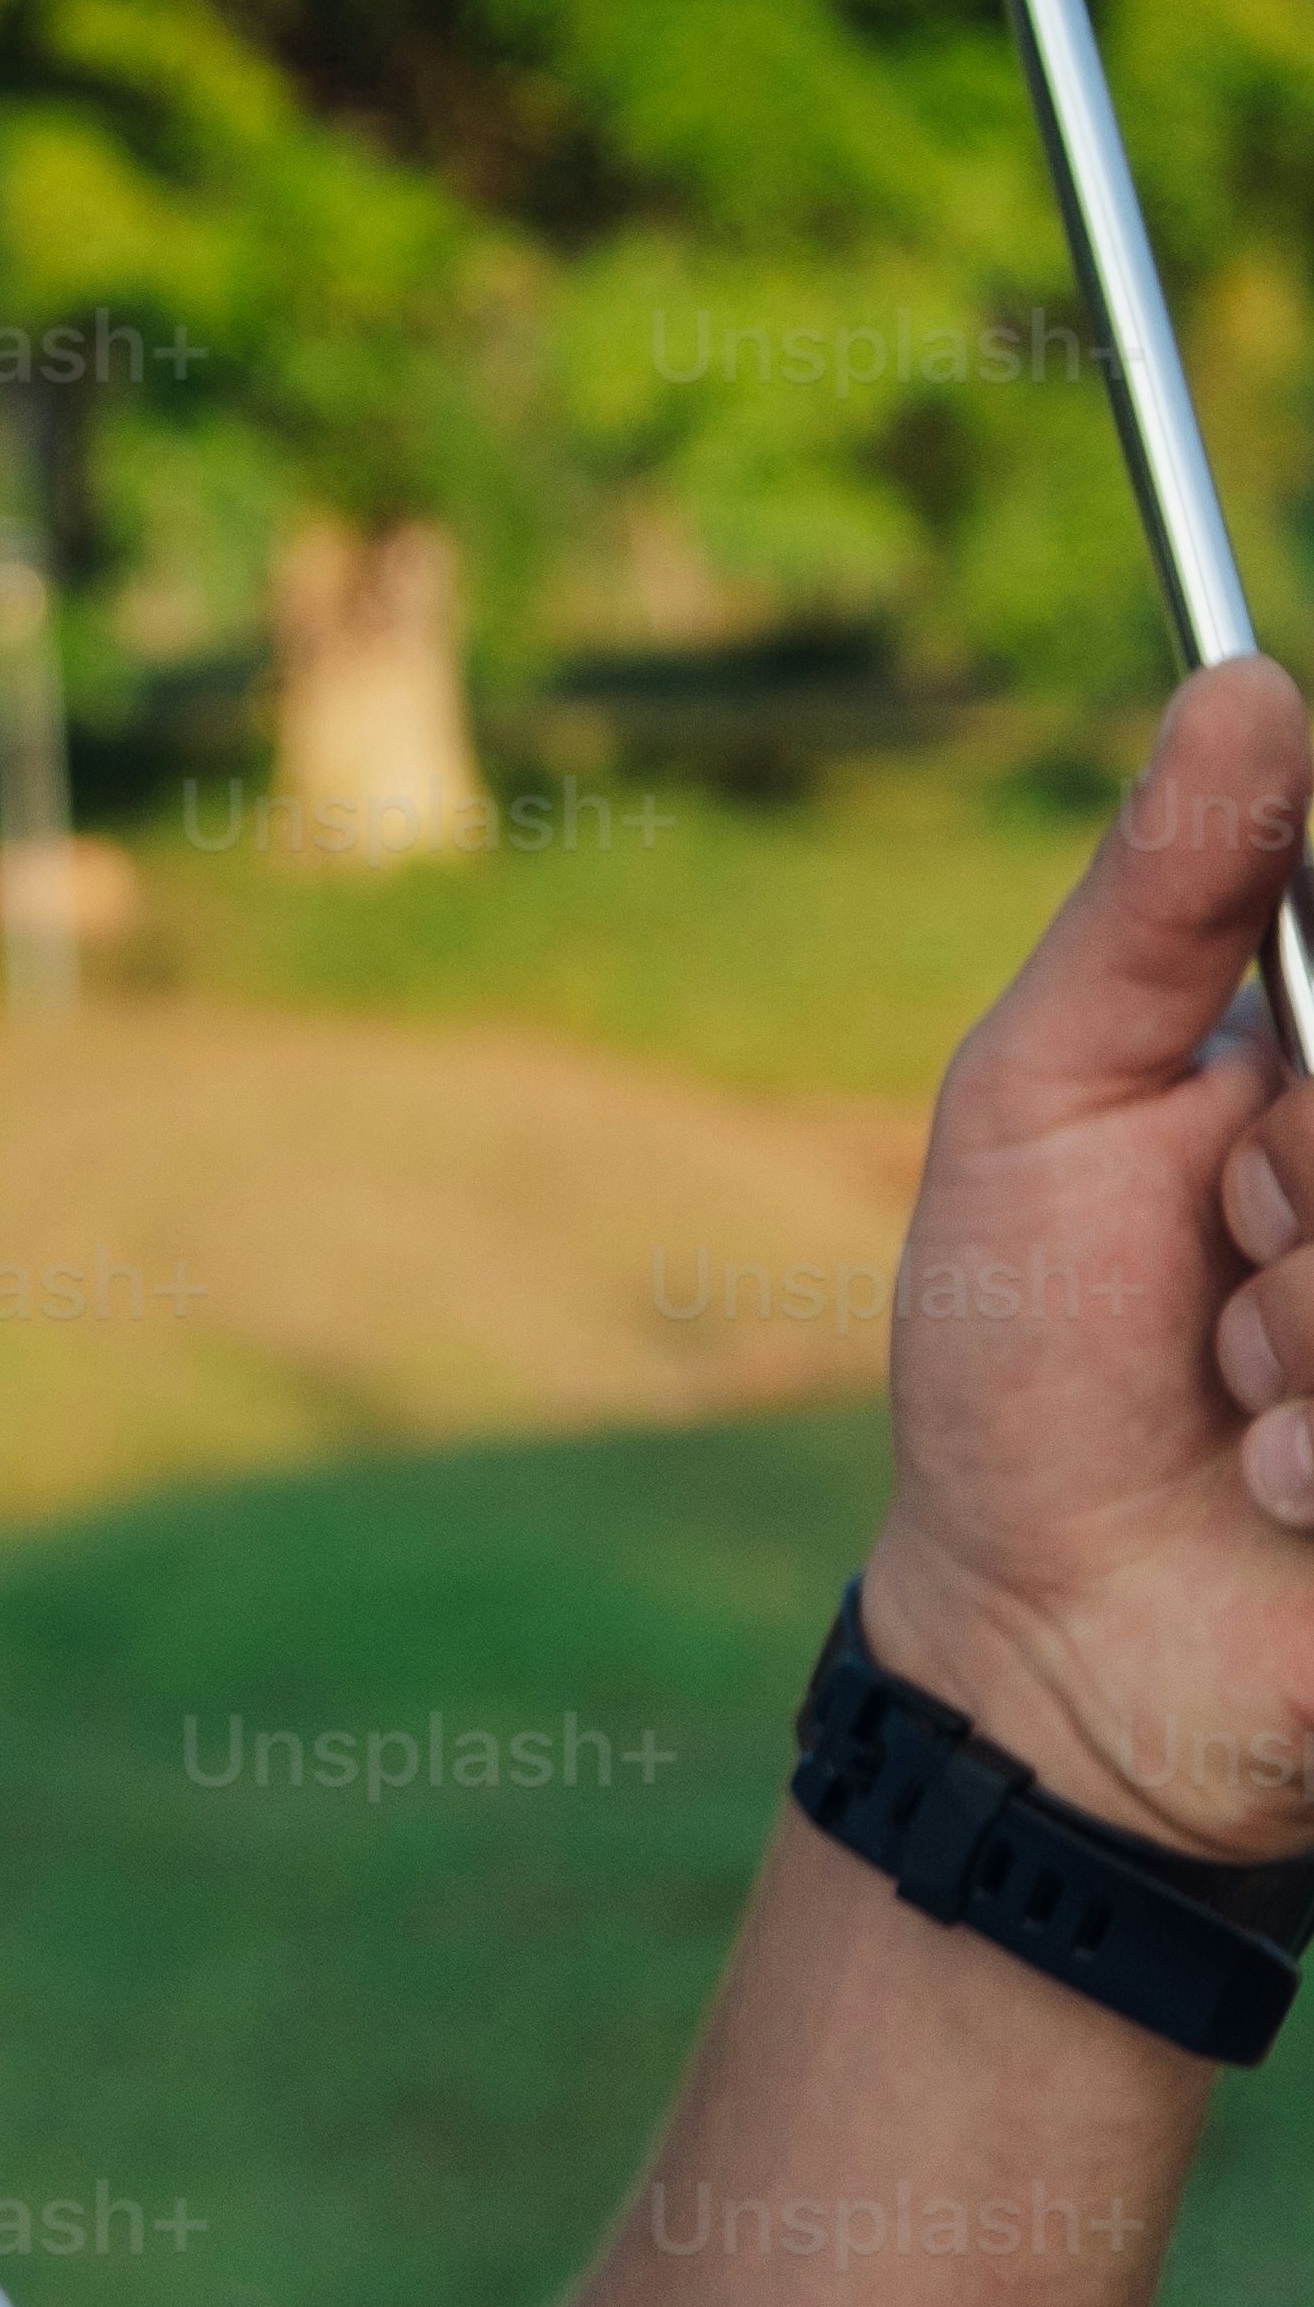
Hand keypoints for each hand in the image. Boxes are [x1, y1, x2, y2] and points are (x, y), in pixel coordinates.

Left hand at [862, 652, 1313, 1870]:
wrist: (1049, 1632)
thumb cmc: (1021, 1353)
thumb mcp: (1044, 1090)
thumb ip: (1159, 896)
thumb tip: (1250, 675)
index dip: (1308, 1054)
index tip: (1249, 1096)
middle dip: (1291, 1181)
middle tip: (1213, 1266)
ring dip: (1307, 1326)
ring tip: (1241, 1399)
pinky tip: (1280, 1491)